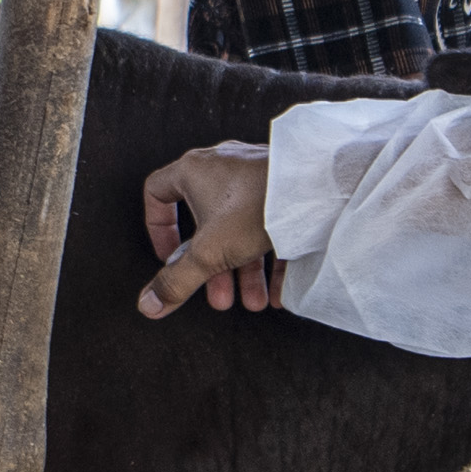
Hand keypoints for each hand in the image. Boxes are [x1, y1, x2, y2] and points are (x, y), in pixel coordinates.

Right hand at [138, 143, 280, 318]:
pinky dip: (271, 258)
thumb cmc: (259, 206)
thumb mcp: (209, 253)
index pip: (157, 192)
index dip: (158, 228)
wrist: (321, 189)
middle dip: (213, 267)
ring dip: (244, 270)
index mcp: (194, 171)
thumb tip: (149, 303)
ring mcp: (255, 176)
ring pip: (240, 228)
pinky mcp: (284, 188)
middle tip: (220, 296)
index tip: (169, 256)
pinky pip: (271, 225)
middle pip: (206, 224)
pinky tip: (280, 291)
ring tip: (254, 301)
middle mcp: (223, 168)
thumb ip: (177, 280)